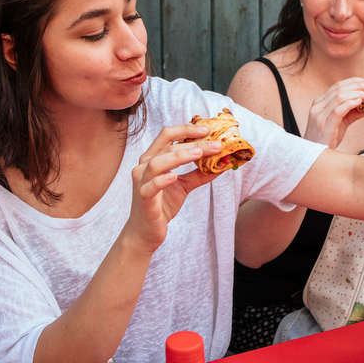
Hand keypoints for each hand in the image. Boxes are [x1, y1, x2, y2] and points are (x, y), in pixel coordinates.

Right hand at [126, 124, 221, 253]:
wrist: (146, 232)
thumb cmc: (162, 206)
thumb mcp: (184, 186)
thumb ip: (199, 174)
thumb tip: (222, 164)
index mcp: (152, 159)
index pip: (167, 135)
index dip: (186, 129)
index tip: (208, 129)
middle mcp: (144, 166)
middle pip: (166, 146)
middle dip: (192, 142)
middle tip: (215, 144)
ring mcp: (141, 182)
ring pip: (157, 163)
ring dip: (179, 156)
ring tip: (199, 153)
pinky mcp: (143, 199)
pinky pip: (150, 186)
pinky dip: (162, 180)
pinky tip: (175, 177)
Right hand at [304, 77, 363, 147]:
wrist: (314, 156)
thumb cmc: (326, 139)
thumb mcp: (340, 122)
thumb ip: (353, 112)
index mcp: (319, 103)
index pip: (337, 85)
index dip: (354, 81)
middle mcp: (318, 106)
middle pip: (339, 88)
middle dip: (359, 85)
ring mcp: (319, 115)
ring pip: (339, 97)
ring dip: (358, 93)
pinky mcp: (324, 125)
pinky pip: (338, 110)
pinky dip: (350, 104)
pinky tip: (360, 102)